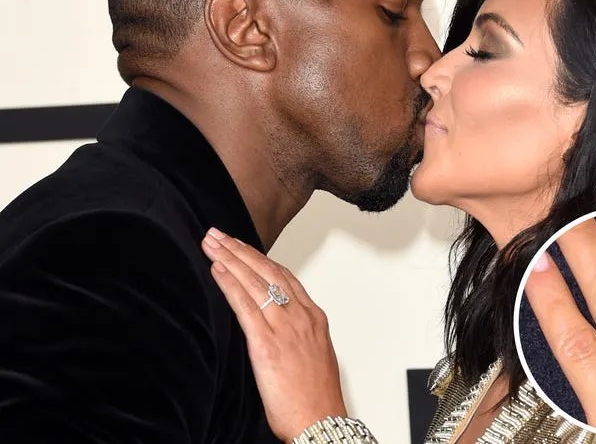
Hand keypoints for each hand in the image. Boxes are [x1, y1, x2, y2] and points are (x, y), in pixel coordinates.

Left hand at [201, 228, 346, 441]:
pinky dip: (229, 284)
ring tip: (212, 244)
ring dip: (230, 258)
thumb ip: (296, 335)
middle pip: (268, 271)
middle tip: (218, 234)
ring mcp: (284, 327)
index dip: (260, 257)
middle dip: (240, 249)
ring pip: (254, 281)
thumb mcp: (313, 356)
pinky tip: (217, 270)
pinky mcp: (266, 343)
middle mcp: (300, 316)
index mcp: (313, 318)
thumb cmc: (316, 398)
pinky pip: (244, 305)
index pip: (284, 276)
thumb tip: (276, 328)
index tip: (242, 245)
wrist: (320, 422)